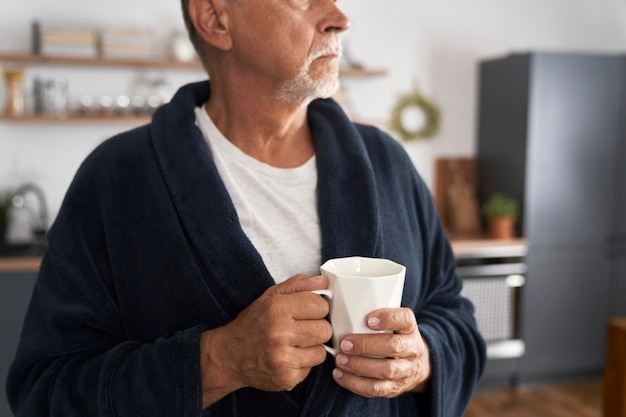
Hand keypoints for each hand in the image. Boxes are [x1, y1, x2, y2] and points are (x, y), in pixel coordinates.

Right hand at [199, 274, 331, 407]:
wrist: (229, 355)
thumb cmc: (253, 324)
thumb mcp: (270, 296)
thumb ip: (298, 285)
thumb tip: (323, 281)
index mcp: (277, 309)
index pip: (321, 306)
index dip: (317, 308)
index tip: (307, 312)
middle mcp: (279, 334)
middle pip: (325, 330)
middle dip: (317, 329)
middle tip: (301, 329)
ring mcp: (282, 359)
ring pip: (321, 352)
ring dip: (311, 348)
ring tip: (294, 344)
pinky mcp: (285, 378)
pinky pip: (311, 369)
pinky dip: (303, 364)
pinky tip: (289, 358)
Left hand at [331, 308, 430, 397]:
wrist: (416, 365)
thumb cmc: (394, 337)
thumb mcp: (393, 324)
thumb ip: (375, 315)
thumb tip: (340, 304)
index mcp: (410, 329)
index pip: (405, 319)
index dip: (388, 318)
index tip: (368, 319)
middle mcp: (413, 349)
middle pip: (394, 346)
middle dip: (366, 345)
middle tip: (344, 343)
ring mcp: (406, 371)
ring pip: (386, 370)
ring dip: (359, 365)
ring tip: (340, 359)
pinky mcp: (395, 388)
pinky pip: (376, 389)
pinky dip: (355, 383)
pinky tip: (339, 374)